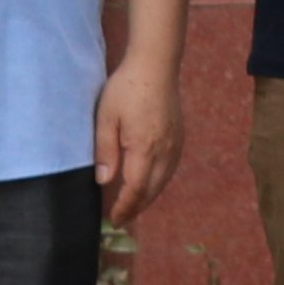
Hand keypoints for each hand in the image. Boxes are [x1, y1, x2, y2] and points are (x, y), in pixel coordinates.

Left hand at [95, 60, 181, 219]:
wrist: (156, 65)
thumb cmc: (126, 88)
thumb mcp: (106, 117)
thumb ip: (105, 151)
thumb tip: (104, 181)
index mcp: (144, 149)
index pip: (135, 190)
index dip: (124, 208)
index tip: (114, 219)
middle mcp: (164, 152)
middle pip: (151, 191)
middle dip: (136, 208)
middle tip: (121, 218)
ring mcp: (174, 145)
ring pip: (163, 182)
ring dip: (148, 197)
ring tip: (133, 205)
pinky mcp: (179, 137)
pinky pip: (169, 170)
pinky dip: (158, 183)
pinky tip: (149, 183)